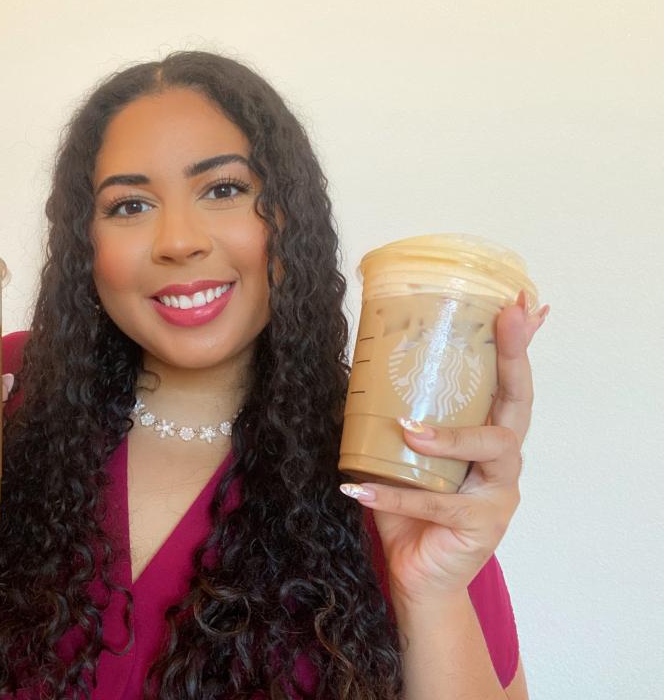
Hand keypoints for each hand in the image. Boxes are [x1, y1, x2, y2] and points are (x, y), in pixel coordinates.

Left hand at [340, 292, 549, 604]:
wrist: (416, 574)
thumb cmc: (411, 507)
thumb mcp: (402, 453)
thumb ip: (395, 416)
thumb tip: (356, 364)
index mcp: (488, 434)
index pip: (507, 382)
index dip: (517, 344)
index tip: (520, 302)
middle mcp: (503, 459)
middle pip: (518, 402)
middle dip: (515, 358)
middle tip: (507, 319)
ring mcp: (498, 493)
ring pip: (492, 450)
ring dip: (449, 436)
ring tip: (407, 428)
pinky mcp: (481, 527)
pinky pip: (436, 506)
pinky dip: (391, 496)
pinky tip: (356, 489)